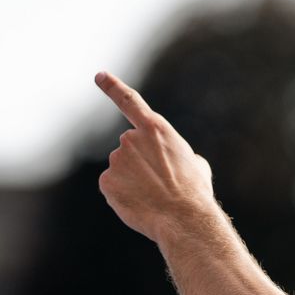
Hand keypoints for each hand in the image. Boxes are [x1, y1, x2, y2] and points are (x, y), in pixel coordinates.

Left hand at [95, 71, 218, 243]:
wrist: (184, 219)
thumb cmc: (195, 193)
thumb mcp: (196, 165)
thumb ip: (179, 155)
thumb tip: (182, 162)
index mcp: (155, 128)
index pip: (128, 101)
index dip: (112, 87)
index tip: (99, 75)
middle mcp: (130, 139)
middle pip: (129, 149)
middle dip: (140, 164)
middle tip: (159, 184)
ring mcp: (116, 160)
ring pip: (121, 170)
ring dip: (132, 181)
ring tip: (153, 197)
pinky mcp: (106, 181)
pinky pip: (111, 187)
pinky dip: (122, 196)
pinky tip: (139, 204)